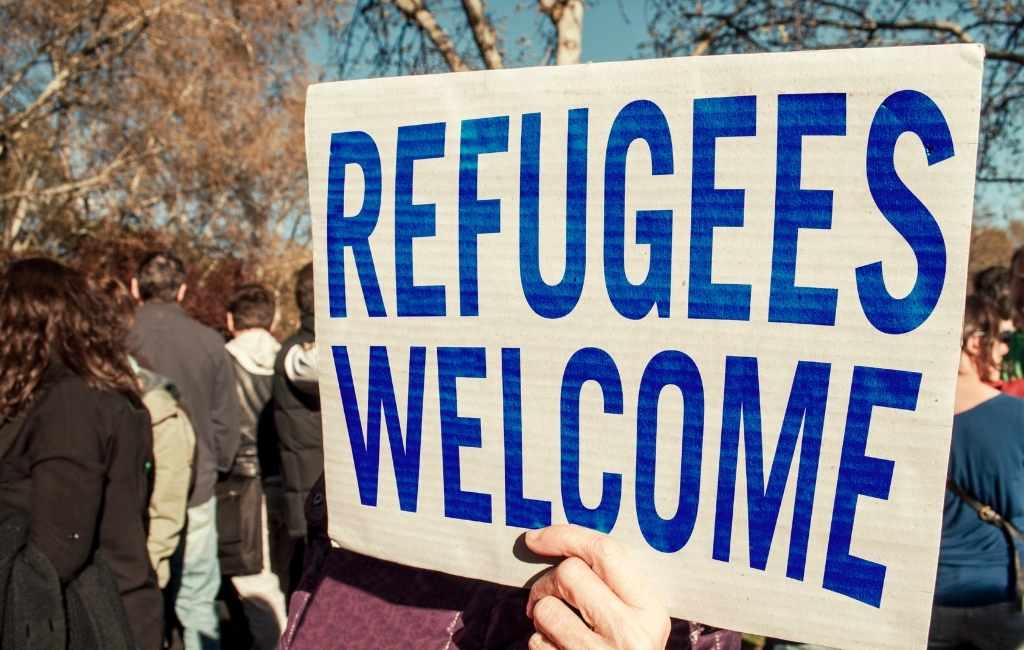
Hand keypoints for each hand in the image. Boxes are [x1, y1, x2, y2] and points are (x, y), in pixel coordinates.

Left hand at [524, 524, 669, 649]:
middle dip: (546, 581)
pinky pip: (537, 643)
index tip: (535, 538)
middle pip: (569, 573)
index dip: (564, 536)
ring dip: (540, 615)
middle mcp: (631, 634)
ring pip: (546, 609)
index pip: (606, 552)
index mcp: (651, 610)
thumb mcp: (636, 619)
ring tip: (554, 628)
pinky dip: (539, 644)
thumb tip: (554, 541)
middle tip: (545, 595)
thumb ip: (612, 584)